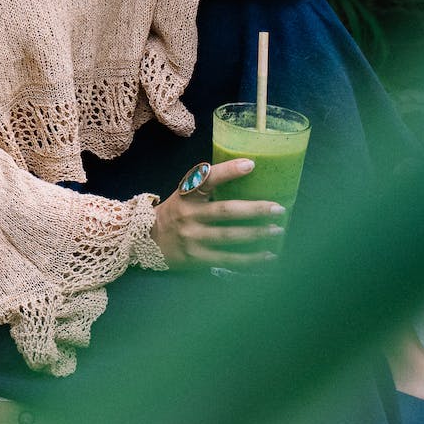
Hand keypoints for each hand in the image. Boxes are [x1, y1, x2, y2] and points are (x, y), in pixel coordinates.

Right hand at [150, 158, 285, 267]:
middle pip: (225, 211)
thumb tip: (245, 171)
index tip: (250, 164)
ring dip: (257, 233)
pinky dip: (250, 259)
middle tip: (278, 208)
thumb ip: (206, 186)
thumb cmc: (175, 213)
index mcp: (186, 196)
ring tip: (278, 229)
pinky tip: (268, 255)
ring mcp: (192, 238)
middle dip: (254, 210)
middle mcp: (188, 216)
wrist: (146, 241)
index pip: (206, 179)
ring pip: (229, 236)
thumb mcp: (183, 195)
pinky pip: (228, 259)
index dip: (227, 171)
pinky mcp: (196, 258)